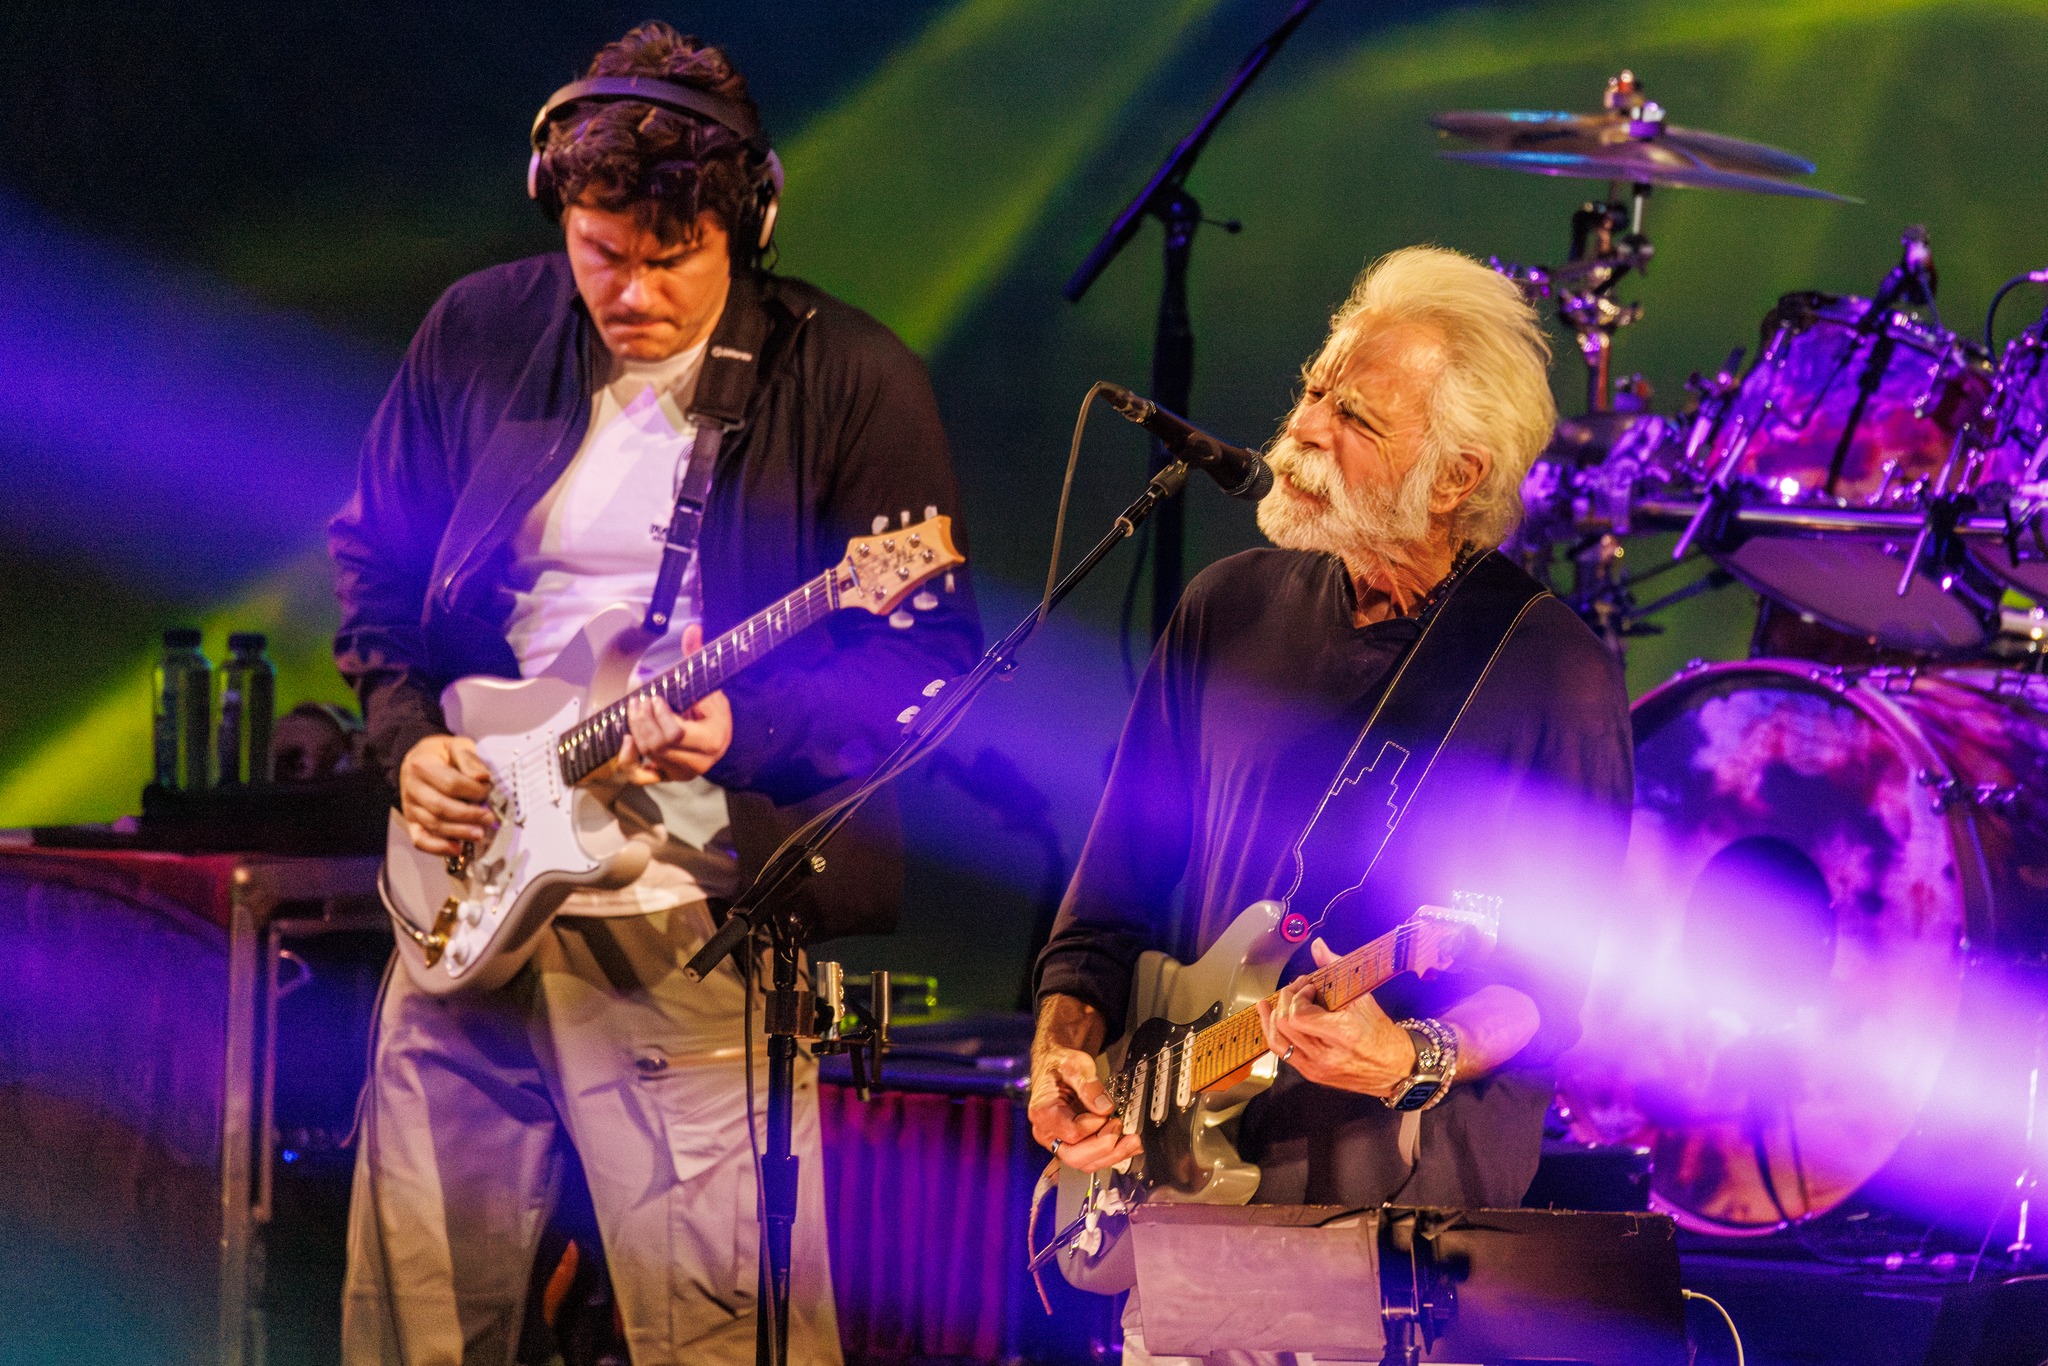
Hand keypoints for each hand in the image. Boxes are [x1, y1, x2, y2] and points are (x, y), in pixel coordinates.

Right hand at [399, 734, 494, 855]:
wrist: (419, 760)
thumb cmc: (441, 754)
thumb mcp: (456, 745)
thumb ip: (469, 760)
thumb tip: (482, 778)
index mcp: (422, 765)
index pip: (451, 783)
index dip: (473, 790)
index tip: (488, 791)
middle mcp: (412, 788)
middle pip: (441, 807)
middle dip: (469, 815)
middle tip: (489, 818)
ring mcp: (410, 807)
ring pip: (433, 825)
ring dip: (459, 832)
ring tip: (479, 834)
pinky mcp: (411, 822)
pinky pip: (421, 840)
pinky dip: (438, 848)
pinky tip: (457, 848)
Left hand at [616, 623, 733, 783]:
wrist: (719, 735)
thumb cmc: (713, 710)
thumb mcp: (709, 684)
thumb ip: (697, 657)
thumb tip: (692, 629)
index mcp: (712, 739)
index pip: (676, 734)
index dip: (660, 715)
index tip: (656, 698)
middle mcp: (698, 761)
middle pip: (659, 745)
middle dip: (643, 720)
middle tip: (639, 701)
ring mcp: (681, 772)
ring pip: (649, 755)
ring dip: (636, 730)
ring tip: (635, 710)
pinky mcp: (667, 777)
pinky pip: (641, 776)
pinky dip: (629, 759)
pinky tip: (627, 741)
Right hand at [1028, 1043, 1141, 1172]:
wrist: (1057, 1066)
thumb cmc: (1061, 1065)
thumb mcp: (1073, 1064)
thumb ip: (1087, 1084)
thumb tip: (1104, 1107)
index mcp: (1043, 1112)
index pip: (1072, 1133)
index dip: (1094, 1125)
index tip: (1106, 1111)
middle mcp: (1048, 1132)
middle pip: (1075, 1156)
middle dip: (1104, 1148)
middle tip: (1120, 1128)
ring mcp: (1059, 1141)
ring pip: (1084, 1163)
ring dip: (1112, 1156)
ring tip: (1133, 1141)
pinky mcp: (1072, 1144)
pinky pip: (1090, 1159)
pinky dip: (1111, 1155)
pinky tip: (1127, 1145)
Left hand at [1255, 937, 1417, 1097]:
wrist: (1395, 1067)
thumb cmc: (1381, 1033)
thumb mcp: (1362, 998)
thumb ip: (1337, 968)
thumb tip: (1318, 946)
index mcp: (1342, 1034)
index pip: (1298, 1016)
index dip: (1298, 996)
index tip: (1309, 987)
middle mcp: (1326, 1055)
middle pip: (1285, 1026)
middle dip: (1285, 1001)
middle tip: (1296, 989)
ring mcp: (1317, 1068)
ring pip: (1278, 1042)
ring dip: (1271, 1019)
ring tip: (1268, 1004)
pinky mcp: (1312, 1075)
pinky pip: (1283, 1055)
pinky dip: (1275, 1036)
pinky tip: (1272, 1022)